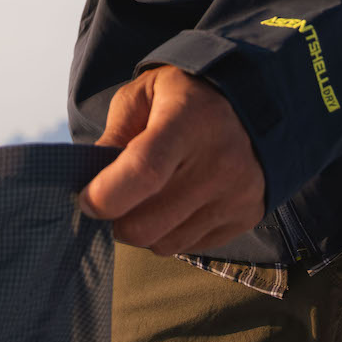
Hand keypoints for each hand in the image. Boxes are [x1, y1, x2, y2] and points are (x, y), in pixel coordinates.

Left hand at [80, 67, 265, 253]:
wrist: (254, 100)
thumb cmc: (185, 96)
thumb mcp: (143, 95)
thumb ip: (114, 136)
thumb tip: (90, 182)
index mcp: (189, 120)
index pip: (143, 172)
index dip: (106, 195)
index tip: (87, 199)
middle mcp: (219, 161)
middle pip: (148, 223)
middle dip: (117, 220)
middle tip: (114, 200)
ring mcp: (237, 194)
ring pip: (165, 243)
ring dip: (145, 229)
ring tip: (148, 198)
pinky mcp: (246, 216)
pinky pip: (190, 246)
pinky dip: (172, 232)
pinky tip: (176, 203)